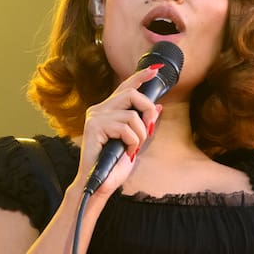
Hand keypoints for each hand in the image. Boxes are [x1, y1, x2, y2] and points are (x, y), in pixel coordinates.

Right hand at [75, 64, 162, 196]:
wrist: (99, 184)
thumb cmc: (114, 164)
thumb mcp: (134, 140)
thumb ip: (142, 123)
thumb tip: (159, 107)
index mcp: (106, 110)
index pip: (125, 87)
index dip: (140, 77)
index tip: (155, 70)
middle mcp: (98, 109)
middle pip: (131, 94)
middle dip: (148, 110)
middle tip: (150, 128)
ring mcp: (95, 117)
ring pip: (131, 114)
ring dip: (140, 134)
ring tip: (133, 148)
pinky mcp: (94, 127)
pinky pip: (125, 127)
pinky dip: (132, 141)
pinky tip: (127, 151)